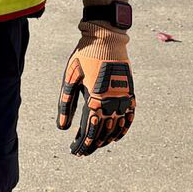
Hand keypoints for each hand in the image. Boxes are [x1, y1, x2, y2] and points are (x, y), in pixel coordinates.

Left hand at [56, 21, 134, 155]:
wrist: (106, 39)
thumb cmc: (84, 57)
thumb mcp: (70, 79)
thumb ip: (65, 104)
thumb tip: (62, 128)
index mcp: (95, 100)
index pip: (89, 132)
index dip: (82, 144)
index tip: (75, 152)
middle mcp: (112, 103)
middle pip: (102, 133)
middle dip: (91, 145)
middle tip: (82, 151)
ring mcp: (123, 99)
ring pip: (116, 128)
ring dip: (105, 140)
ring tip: (95, 145)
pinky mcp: (130, 93)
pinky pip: (129, 118)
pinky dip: (122, 130)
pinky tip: (115, 136)